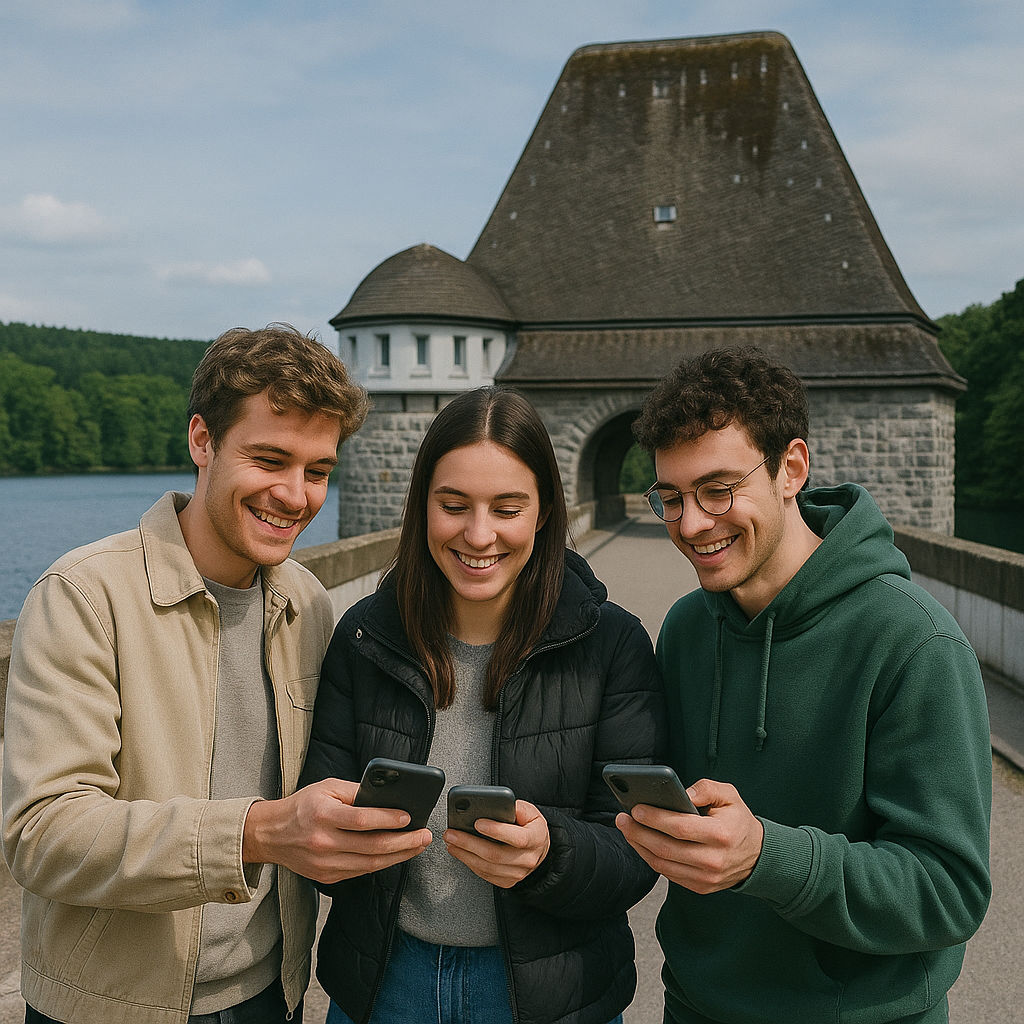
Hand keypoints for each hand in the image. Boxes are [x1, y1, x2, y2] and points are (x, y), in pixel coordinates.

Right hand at [243, 778, 431, 883]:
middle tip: (425, 836)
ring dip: (399, 856)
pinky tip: (396, 854)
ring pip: (370, 864)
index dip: (387, 819)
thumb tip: (386, 796)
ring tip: (418, 846)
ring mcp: (325, 864)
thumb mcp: (326, 788)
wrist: (271, 835)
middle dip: (404, 842)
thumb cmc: (302, 806)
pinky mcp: (327, 877)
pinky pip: (360, 871)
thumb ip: (355, 791)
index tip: (409, 817)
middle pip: (371, 846)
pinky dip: (381, 863)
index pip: (361, 820)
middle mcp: (324, 842)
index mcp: (323, 815)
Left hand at [443, 800, 550, 887]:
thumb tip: (496, 804)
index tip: (478, 822)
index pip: (517, 838)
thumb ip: (516, 807)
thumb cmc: (532, 828)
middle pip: (495, 855)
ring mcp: (517, 873)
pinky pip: (485, 874)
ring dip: (465, 855)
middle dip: (469, 843)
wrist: (540, 850)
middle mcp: (527, 859)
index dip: (497, 831)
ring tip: (451, 842)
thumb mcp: (530, 812)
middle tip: (452, 833)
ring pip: (487, 867)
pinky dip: (470, 863)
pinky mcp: (507, 881)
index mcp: (536, 839)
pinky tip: (460, 852)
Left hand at [615, 779, 763, 893]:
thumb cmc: (737, 820)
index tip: (635, 808)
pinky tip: (641, 843)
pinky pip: (668, 874)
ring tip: (627, 829)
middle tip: (622, 819)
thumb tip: (682, 792)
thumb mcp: (729, 795)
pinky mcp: (700, 887)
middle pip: (666, 848)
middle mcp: (713, 860)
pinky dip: (650, 858)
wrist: (756, 855)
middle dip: (638, 833)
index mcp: (721, 835)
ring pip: (663, 864)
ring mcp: (706, 878)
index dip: (654, 818)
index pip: (680, 827)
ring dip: (639, 846)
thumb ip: (706, 788)